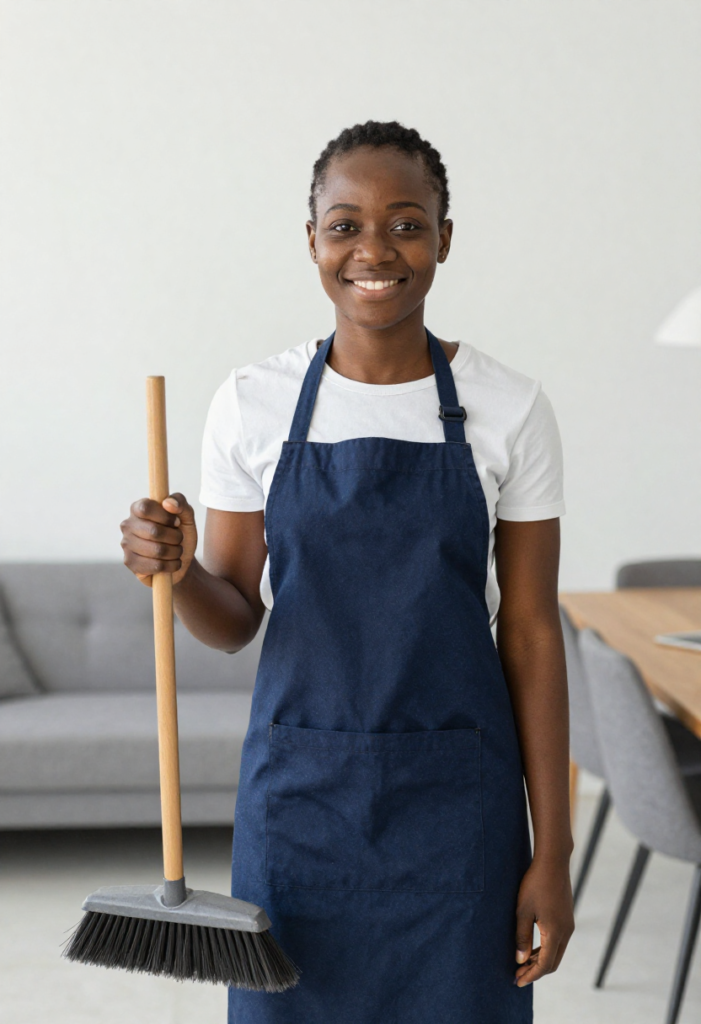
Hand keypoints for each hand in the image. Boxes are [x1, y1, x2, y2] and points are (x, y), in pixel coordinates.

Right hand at [120, 492, 197, 586]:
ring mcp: (126, 544)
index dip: (165, 517)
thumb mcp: (186, 516)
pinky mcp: (130, 562)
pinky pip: (155, 565)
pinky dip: (170, 565)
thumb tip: (168, 503)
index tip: (176, 522)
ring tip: (176, 551)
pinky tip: (172, 563)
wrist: (181, 559)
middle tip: (179, 539)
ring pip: (156, 550)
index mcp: (138, 508)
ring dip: (175, 552)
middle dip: (175, 537)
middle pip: (153, 531)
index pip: (146, 508)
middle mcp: (128, 524)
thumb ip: (180, 502)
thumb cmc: (181, 533)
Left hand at [513, 856, 573, 986]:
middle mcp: (566, 932)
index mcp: (556, 932)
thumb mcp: (523, 911)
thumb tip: (520, 960)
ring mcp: (568, 925)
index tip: (517, 981)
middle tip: (518, 974)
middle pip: (553, 962)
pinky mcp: (567, 918)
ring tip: (522, 963)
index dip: (531, 975)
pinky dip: (546, 949)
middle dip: (536, 971)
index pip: (545, 964)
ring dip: (541, 960)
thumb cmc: (534, 884)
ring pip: (556, 952)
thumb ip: (521, 937)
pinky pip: (558, 941)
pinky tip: (533, 948)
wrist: (553, 862)